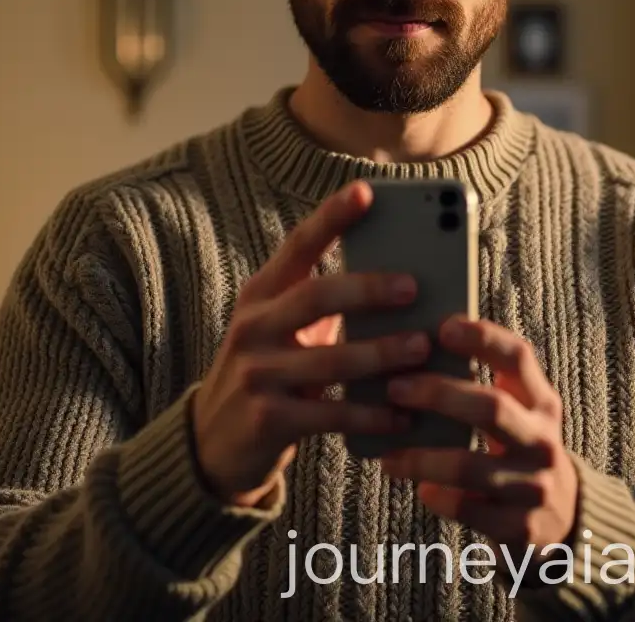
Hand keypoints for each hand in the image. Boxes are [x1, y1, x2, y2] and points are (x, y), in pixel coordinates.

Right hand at [191, 180, 430, 506]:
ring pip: (331, 360)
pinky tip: (404, 414)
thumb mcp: (283, 328)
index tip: (367, 191)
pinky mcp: (268, 420)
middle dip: (368, 289)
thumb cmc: (270, 370)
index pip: (298, 245)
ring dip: (382, 354)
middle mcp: (254, 326)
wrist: (212, 442)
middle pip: (315, 296)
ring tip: (422, 348)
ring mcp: (257, 374)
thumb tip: (401, 278)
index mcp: (262, 294)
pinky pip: (332, 414)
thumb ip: (325, 303)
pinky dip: (372, 414)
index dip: (332, 217)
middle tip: (413, 287)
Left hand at [380, 316, 576, 563]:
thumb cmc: (521, 448)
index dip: (483, 338)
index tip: (443, 327)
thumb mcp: (522, 413)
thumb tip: (424, 344)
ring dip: (421, 458)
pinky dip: (439, 496)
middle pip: (490, 407)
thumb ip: (492, 382)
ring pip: (469, 465)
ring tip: (389, 456)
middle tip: (394, 388)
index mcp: (542, 403)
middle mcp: (543, 440)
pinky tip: (421, 488)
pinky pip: (467, 508)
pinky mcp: (520, 527)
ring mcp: (535, 485)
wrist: (566, 520)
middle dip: (438, 394)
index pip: (519, 358)